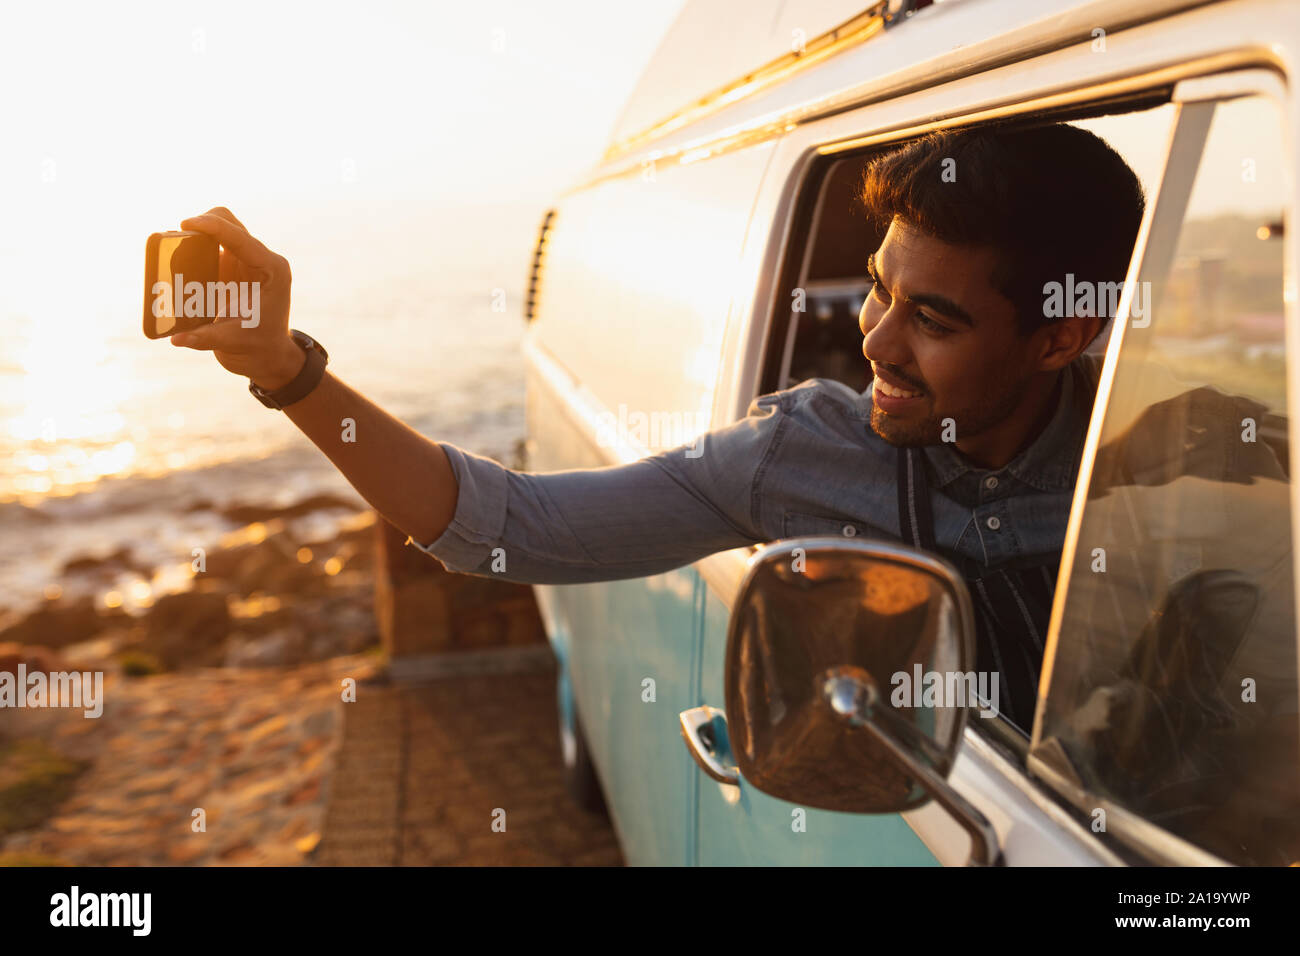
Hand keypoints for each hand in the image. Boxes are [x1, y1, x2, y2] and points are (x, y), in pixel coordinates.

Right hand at [169, 207, 303, 388]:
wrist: (267, 355)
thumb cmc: (258, 347)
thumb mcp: (233, 342)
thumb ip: (205, 338)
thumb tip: (176, 339)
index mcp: (271, 269)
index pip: (240, 237)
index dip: (212, 226)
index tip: (186, 223)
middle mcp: (260, 260)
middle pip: (228, 224)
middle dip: (201, 225)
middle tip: (175, 239)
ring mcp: (245, 262)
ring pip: (217, 232)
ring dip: (195, 237)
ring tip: (171, 254)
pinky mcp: (231, 268)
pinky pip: (209, 249)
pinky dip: (191, 252)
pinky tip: (175, 265)